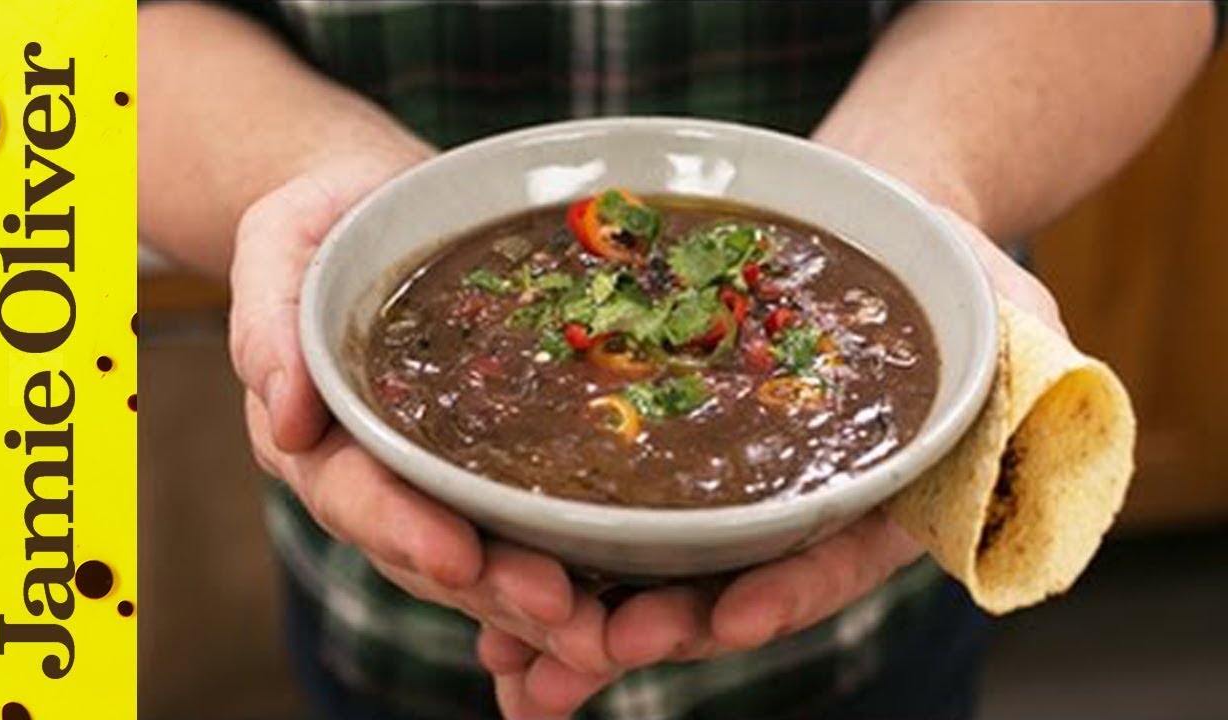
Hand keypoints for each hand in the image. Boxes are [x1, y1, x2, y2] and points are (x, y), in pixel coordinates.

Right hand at [228, 155, 617, 680]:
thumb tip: (284, 414)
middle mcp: (374, 472)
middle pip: (426, 548)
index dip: (401, 529)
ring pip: (482, 553)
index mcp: (314, 434)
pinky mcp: (490, 461)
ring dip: (535, 595)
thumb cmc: (326, 219)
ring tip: (602, 626)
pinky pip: (525, 519)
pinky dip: (568, 558)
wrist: (382, 205)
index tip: (457, 557)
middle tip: (560, 611)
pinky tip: (622, 585)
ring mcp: (435, 473)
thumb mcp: (278, 241)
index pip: (352, 495)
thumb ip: (267, 321)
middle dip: (491, 587)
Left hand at [477, 210, 1065, 718]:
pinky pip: (598, 507)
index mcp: (880, 499)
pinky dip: (548, 551)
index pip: (839, 561)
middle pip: (726, 587)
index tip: (729, 621)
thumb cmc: (939, 256)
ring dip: (580, 619)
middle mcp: (793, 508)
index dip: (788, 595)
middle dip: (657, 628)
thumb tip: (1045, 382)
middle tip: (586, 652)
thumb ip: (1027, 354)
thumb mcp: (1003, 301)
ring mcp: (719, 484)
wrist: (858, 216)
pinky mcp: (658, 451)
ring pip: (649, 568)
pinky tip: (486, 579)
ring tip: (512, 655)